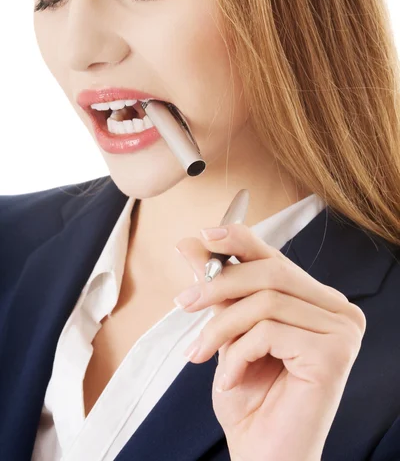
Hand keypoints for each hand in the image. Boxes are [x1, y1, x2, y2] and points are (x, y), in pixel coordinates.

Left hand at [174, 223, 366, 460]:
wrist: (263, 455)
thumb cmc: (250, 396)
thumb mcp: (229, 332)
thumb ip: (218, 288)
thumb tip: (192, 244)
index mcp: (317, 300)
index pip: (277, 257)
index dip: (240, 240)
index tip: (202, 235)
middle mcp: (337, 310)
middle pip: (272, 272)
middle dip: (219, 284)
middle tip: (182, 303)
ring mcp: (341, 331)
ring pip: (266, 301)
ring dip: (221, 327)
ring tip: (201, 354)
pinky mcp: (334, 353)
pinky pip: (269, 332)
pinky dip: (237, 354)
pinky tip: (230, 380)